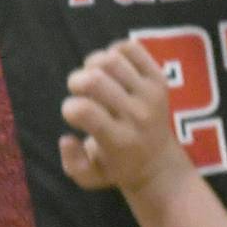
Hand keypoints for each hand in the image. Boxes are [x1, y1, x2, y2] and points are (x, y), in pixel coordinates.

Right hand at [59, 39, 189, 196]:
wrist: (159, 162)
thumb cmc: (117, 167)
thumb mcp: (90, 178)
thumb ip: (73, 163)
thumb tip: (66, 138)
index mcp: (118, 140)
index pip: (85, 111)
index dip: (69, 108)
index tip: (72, 114)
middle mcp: (136, 115)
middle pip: (95, 80)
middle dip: (76, 81)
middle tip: (78, 91)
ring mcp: (150, 94)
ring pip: (111, 59)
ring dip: (92, 64)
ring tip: (93, 77)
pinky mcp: (159, 78)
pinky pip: (132, 49)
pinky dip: (114, 50)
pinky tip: (111, 68)